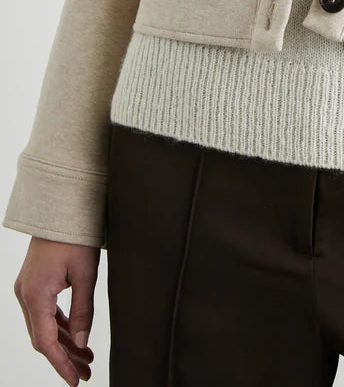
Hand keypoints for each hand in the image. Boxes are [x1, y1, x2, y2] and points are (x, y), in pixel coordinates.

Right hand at [13, 236, 98, 385]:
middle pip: (43, 338)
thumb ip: (83, 311)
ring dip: (64, 342)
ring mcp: (27, 289)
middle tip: (86, 373)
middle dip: (65, 357)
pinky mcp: (34, 282)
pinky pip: (44, 312)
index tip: (75, 381)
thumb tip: (82, 343)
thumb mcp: (85, 274)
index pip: (46, 342)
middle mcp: (25, 295)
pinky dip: (59, 325)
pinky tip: (75, 335)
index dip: (60, 364)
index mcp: (35, 296)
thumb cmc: (74, 236)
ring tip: (87, 357)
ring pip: (44, 326)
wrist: (61, 206)